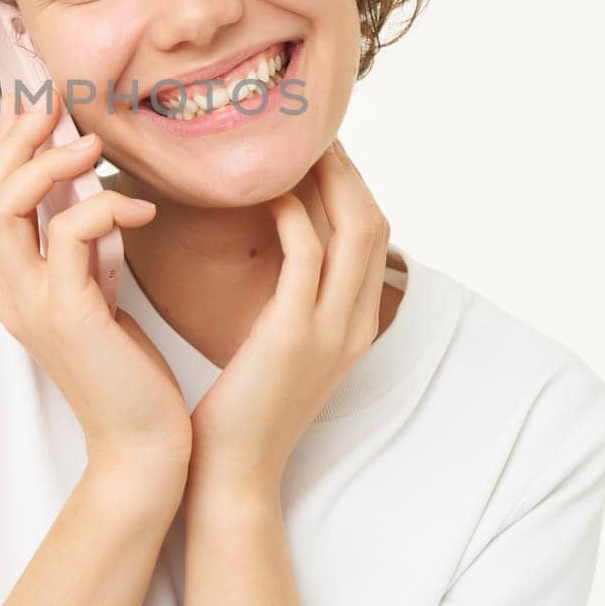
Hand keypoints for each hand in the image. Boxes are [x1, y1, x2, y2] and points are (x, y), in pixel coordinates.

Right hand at [0, 85, 193, 481]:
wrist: (143, 443)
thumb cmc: (131, 371)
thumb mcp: (100, 295)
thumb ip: (84, 249)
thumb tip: (87, 190)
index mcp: (18, 287)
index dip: (9, 150)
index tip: (36, 107)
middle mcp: (13, 293)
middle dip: (14, 143)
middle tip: (51, 105)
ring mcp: (32, 304)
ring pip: (3, 210)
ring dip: (47, 164)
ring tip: (91, 145)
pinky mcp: (67, 314)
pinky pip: (69, 235)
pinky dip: (102, 207)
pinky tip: (141, 211)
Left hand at [186, 138, 389, 495]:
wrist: (230, 473)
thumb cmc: (241, 409)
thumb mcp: (281, 348)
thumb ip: (292, 302)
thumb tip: (278, 251)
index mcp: (354, 325)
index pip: (372, 235)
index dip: (352, 185)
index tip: (319, 150)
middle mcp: (354, 324)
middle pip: (373, 222)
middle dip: (347, 171)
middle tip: (309, 132)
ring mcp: (330, 331)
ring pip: (353, 231)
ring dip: (329, 181)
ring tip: (297, 147)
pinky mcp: (293, 336)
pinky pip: (307, 257)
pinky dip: (295, 216)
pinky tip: (271, 195)